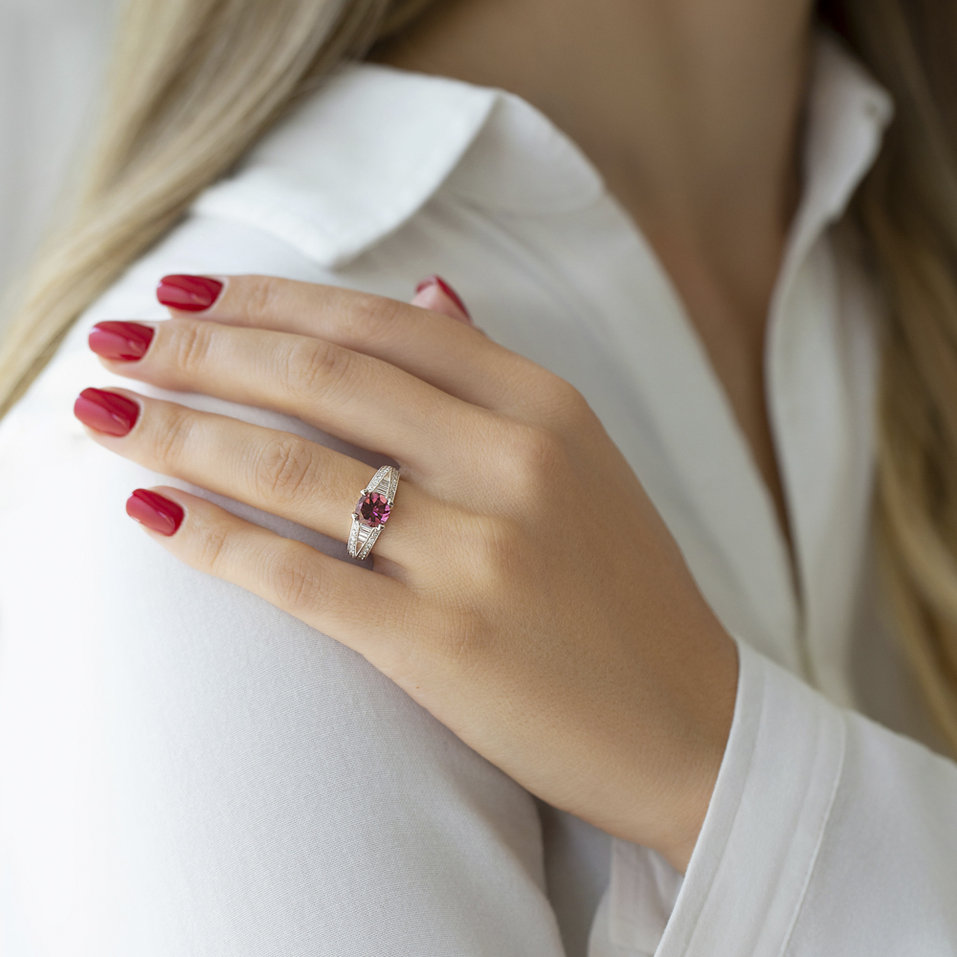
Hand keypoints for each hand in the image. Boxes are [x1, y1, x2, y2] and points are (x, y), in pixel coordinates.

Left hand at [75, 272, 738, 873]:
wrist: (691, 726)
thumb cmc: (627, 592)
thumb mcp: (582, 459)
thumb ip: (495, 373)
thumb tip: (427, 288)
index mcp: (547, 408)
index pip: (381, 323)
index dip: (270, 300)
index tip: (189, 291)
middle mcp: (514, 465)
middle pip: (324, 379)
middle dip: (202, 350)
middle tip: (118, 338)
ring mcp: (480, 555)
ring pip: (294, 470)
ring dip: (181, 432)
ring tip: (104, 413)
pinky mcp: (442, 645)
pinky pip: (300, 576)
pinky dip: (213, 539)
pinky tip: (151, 514)